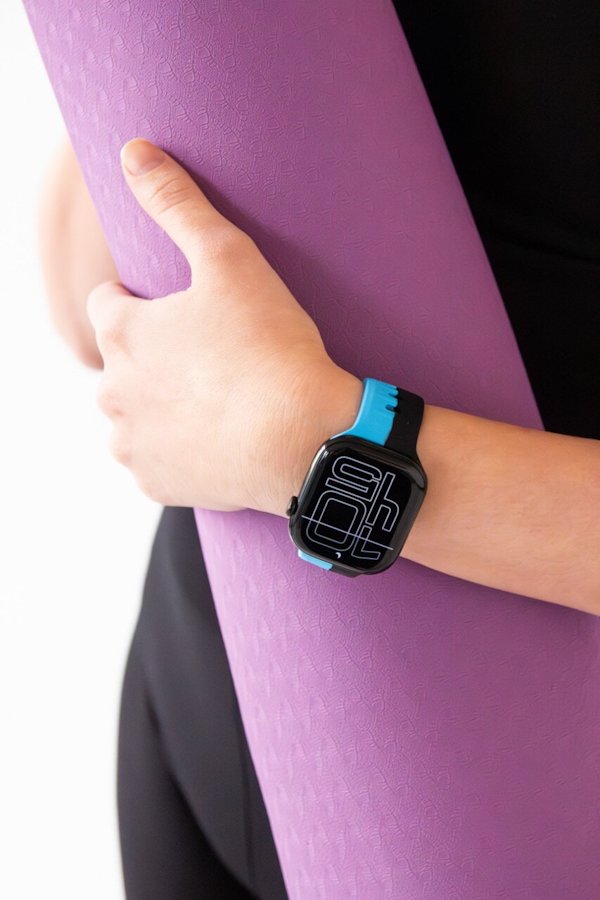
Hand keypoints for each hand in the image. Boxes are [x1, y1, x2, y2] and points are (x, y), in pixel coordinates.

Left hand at [87, 138, 361, 514]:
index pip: (108, 304)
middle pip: (120, 363)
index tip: (182, 313)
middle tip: (210, 358)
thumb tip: (134, 152)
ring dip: (159, 405)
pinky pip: (155, 461)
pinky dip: (176, 450)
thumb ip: (178, 203)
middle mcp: (112, 392)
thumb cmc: (271, 349)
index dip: (144, 302)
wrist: (304, 441)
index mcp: (122, 334)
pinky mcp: (155, 484)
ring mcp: (132, 443)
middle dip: (153, 356)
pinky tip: (215, 438)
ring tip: (215, 400)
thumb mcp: (230, 260)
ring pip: (133, 414)